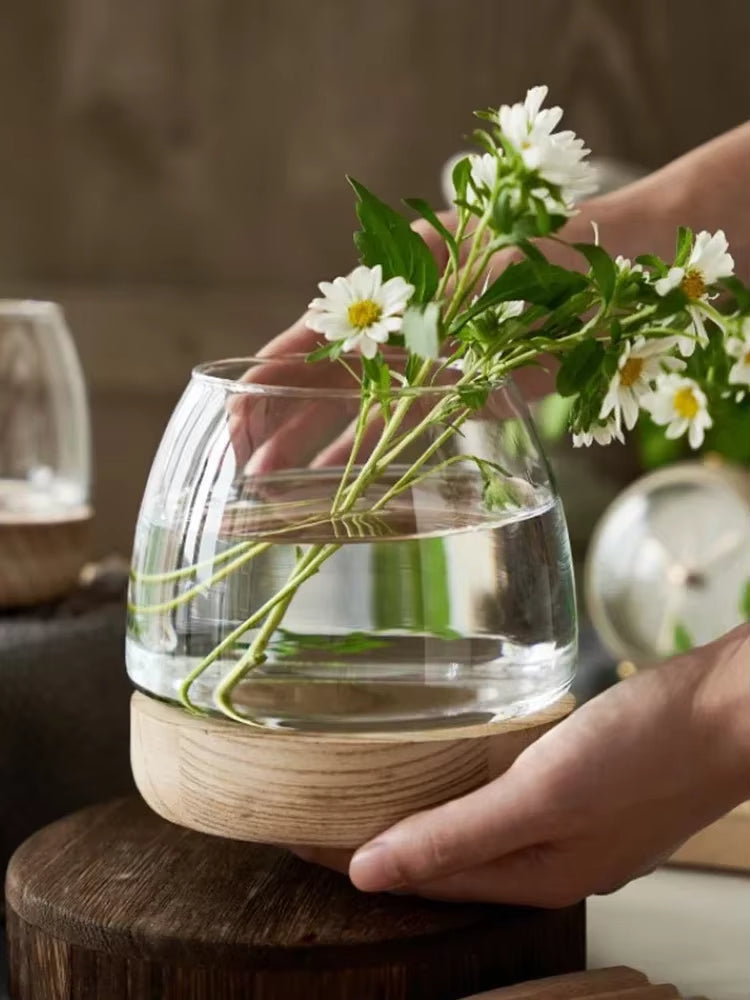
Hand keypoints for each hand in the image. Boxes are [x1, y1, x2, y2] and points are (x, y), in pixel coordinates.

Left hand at [293, 623, 749, 906]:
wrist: (729, 710)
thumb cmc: (647, 751)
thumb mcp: (542, 795)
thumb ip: (457, 836)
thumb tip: (369, 873)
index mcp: (536, 875)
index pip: (419, 875)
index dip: (352, 853)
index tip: (294, 829)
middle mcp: (549, 861)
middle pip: (442, 857)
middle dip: (378, 838)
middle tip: (317, 805)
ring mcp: (570, 827)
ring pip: (471, 829)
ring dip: (417, 813)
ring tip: (365, 786)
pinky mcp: (585, 791)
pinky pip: (502, 802)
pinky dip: (461, 790)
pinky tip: (449, 766)